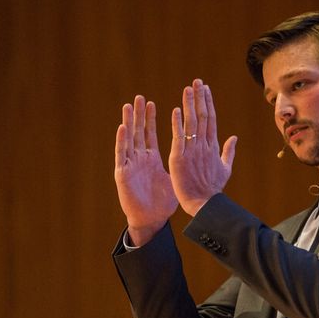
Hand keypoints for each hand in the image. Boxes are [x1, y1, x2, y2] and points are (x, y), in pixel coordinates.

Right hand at [115, 95, 177, 244]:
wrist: (152, 220)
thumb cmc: (163, 202)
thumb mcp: (175, 178)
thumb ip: (183, 163)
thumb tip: (196, 153)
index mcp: (152, 159)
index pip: (150, 134)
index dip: (150, 119)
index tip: (151, 103)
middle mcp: (140, 159)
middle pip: (139, 132)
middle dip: (139, 115)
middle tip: (139, 97)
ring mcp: (131, 165)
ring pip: (129, 140)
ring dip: (128, 123)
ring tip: (128, 106)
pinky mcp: (124, 174)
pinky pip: (122, 155)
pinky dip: (122, 141)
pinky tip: (123, 128)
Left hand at [168, 79, 236, 215]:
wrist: (205, 204)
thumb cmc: (214, 189)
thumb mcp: (225, 168)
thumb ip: (228, 151)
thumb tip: (234, 137)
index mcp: (213, 146)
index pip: (210, 119)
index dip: (207, 102)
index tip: (205, 89)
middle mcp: (204, 146)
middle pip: (202, 116)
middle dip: (199, 98)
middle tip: (196, 81)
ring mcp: (192, 151)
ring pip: (191, 123)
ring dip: (189, 105)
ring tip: (187, 89)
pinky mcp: (179, 158)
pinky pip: (178, 138)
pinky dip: (177, 124)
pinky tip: (176, 110)